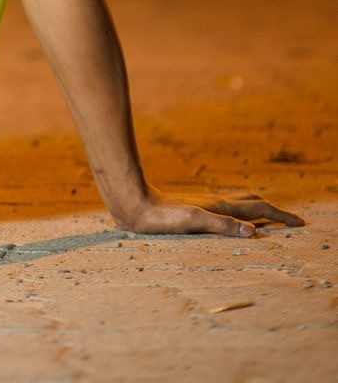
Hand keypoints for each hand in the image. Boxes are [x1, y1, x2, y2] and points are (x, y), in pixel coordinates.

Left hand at [119, 188, 304, 237]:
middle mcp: (216, 203)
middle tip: (291, 221)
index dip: (280, 216)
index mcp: (220, 206)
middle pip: (252, 203)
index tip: (300, 223)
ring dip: (258, 211)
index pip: (258, 209)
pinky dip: (240, 215)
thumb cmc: (163, 216)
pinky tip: (232, 220)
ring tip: (269, 220)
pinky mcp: (195, 210)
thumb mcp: (194, 222)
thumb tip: (254, 232)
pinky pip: (226, 211)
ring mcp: (206, 205)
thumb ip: (223, 226)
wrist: (136, 205)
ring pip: (239, 205)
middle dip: (274, 212)